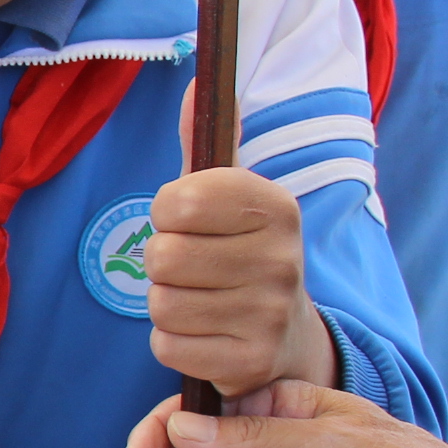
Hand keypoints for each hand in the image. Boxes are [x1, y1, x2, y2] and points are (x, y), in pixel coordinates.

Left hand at [144, 168, 337, 395]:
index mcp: (277, 206)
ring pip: (161, 303)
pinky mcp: (249, 361)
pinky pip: (167, 346)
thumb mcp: (229, 198)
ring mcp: (269, 314)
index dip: (167, 212)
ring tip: (198, 300)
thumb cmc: (239, 254)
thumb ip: (205, 146)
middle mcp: (282, 258)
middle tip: (192, 269)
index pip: (180, 199)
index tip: (187, 221)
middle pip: (163, 256)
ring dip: (165, 304)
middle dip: (162, 264)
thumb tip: (196, 85)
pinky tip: (203, 334)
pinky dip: (173, 342)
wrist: (287, 336)